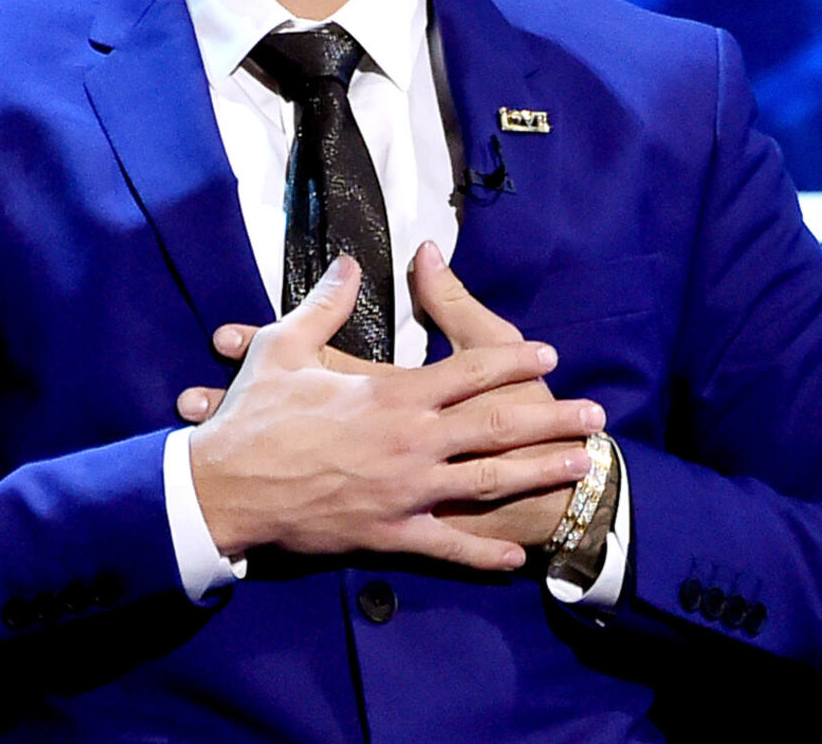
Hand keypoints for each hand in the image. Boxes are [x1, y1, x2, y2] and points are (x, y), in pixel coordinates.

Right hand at [185, 254, 601, 571]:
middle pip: (498, 425)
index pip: (470, 370)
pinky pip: (447, 544)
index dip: (514, 359)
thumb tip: (350, 263)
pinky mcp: (390, 533)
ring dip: (539, 472)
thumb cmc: (256, 415)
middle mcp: (413, 441)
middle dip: (551, 417)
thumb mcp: (285, 345)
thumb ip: (326, 302)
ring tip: (580, 465)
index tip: (549, 353)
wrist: (227, 489)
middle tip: (593, 415)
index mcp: (393, 394)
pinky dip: (482, 553)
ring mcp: (407, 491)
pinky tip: (514, 558)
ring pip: (488, 481)